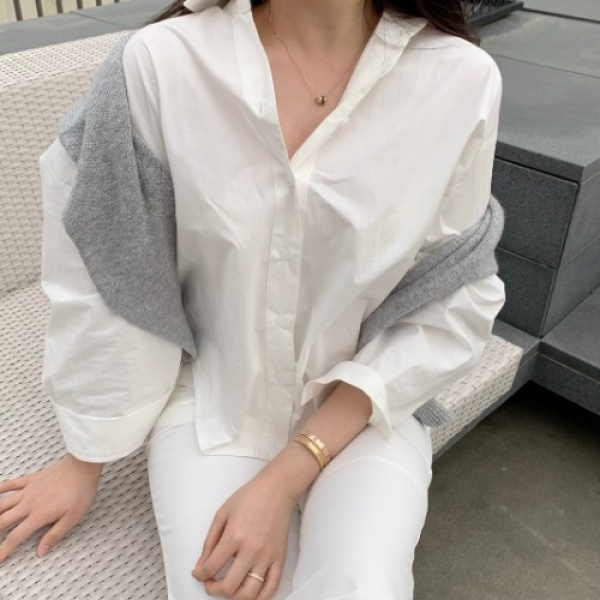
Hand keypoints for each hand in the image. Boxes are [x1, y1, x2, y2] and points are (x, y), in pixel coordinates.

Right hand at [0, 454, 102, 561]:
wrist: (83, 466)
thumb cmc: (80, 492)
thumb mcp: (73, 518)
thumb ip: (55, 535)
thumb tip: (40, 552)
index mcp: (39, 516)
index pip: (15, 537)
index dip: (3, 550)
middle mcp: (28, 504)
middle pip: (2, 521)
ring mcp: (28, 490)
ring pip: (3, 504)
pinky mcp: (31, 479)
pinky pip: (11, 484)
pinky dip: (0, 489)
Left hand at [191, 469, 297, 599]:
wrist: (277, 489)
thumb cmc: (251, 497)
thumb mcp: (222, 513)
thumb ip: (210, 541)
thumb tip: (202, 564)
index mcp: (234, 536)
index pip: (211, 568)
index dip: (199, 575)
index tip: (198, 573)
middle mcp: (251, 550)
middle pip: (228, 587)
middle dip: (213, 589)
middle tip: (210, 582)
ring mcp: (267, 556)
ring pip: (249, 593)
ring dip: (234, 596)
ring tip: (228, 588)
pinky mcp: (280, 558)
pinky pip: (271, 588)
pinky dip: (259, 598)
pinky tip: (249, 593)